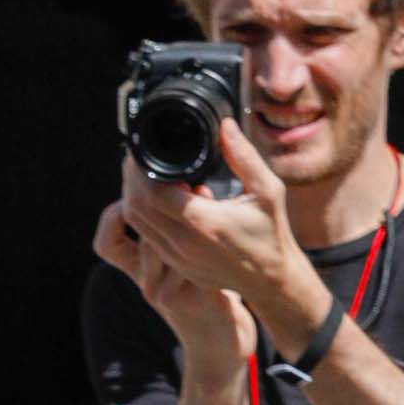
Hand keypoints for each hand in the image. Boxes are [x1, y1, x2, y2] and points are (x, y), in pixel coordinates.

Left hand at [108, 124, 331, 360]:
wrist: (269, 279)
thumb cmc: (270, 232)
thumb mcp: (267, 189)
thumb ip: (244, 157)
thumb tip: (225, 125)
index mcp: (204, 223)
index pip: (154, 194)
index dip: (142, 171)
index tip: (142, 152)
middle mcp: (185, 244)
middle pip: (138, 209)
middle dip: (132, 182)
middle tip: (137, 160)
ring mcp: (178, 259)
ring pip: (139, 226)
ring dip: (134, 199)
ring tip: (144, 176)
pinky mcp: (176, 267)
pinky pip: (149, 238)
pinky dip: (145, 217)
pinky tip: (158, 198)